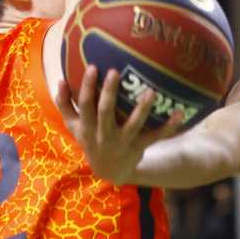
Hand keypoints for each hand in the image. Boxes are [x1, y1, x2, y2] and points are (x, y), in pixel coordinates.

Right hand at [53, 66, 183, 185]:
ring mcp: (122, 142)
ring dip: (142, 109)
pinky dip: (168, 126)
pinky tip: (180, 113)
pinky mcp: (139, 148)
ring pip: (133, 125)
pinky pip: (155, 136)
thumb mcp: (74, 126)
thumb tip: (59, 80)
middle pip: (105, 112)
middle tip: (116, 71)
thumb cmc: (91, 139)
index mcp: (87, 127)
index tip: (94, 67)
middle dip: (109, 93)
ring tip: (151, 92)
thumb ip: (64, 104)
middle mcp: (104, 135)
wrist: (108, 171)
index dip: (87, 87)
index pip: (84, 105)